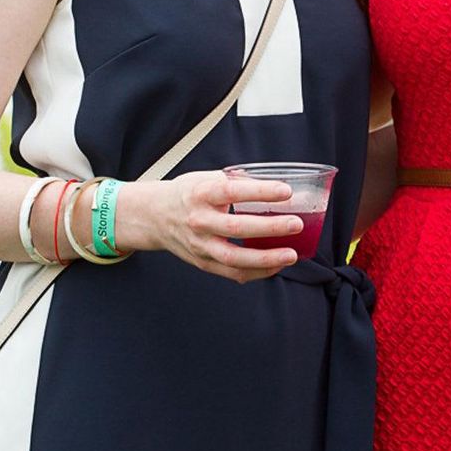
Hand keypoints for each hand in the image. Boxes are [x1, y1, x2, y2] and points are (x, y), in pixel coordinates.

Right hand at [136, 170, 300, 283]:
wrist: (154, 216)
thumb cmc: (187, 194)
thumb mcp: (207, 177)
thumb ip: (237, 181)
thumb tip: (272, 182)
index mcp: (202, 194)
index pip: (233, 192)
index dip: (260, 191)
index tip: (286, 191)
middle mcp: (199, 221)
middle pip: (236, 228)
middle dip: (270, 228)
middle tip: (296, 224)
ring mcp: (200, 245)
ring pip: (234, 258)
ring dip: (266, 258)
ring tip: (291, 254)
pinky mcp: (203, 262)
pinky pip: (232, 273)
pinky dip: (257, 271)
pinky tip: (276, 265)